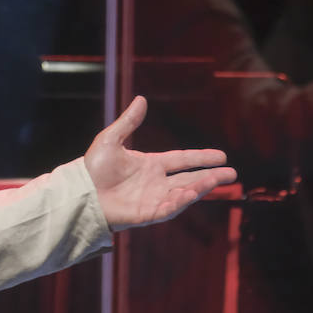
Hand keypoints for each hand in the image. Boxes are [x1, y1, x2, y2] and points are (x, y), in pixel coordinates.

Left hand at [84, 96, 237, 230]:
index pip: (182, 160)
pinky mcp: (147, 213)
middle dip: (211, 177)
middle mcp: (156, 183)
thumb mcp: (111, 139)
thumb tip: (141, 99)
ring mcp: (153, 199)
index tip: (221, 156)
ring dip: (201, 187)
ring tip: (217, 180)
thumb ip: (128, 121)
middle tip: (232, 173)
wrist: (80, 192)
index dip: (201, 157)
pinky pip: (169, 208)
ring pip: (184, 193)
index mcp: (150, 165)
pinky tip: (193, 193)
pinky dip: (181, 201)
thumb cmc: (92, 168)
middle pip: (190, 178)